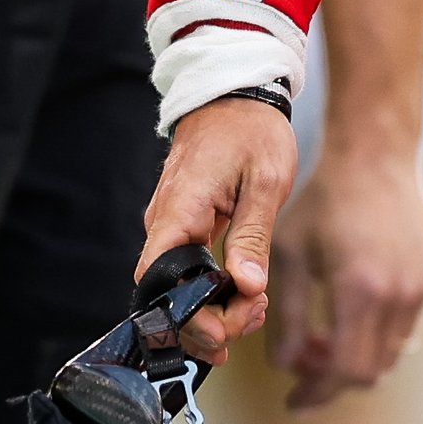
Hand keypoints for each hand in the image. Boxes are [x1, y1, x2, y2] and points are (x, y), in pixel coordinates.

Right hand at [136, 98, 296, 363]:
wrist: (236, 93)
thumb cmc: (251, 130)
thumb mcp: (264, 181)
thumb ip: (252, 236)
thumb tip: (247, 285)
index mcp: (179, 211)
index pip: (157, 280)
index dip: (185, 316)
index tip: (224, 330)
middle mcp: (165, 222)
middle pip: (168, 295)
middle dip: (209, 321)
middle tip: (253, 316)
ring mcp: (171, 225)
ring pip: (179, 287)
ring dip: (214, 309)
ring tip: (255, 307)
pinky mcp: (184, 226)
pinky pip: (188, 270)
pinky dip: (214, 289)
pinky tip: (245, 293)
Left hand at [271, 138, 422, 407]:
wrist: (375, 156)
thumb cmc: (326, 200)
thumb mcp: (290, 254)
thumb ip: (288, 316)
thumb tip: (287, 364)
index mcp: (359, 291)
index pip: (343, 370)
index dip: (316, 394)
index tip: (294, 401)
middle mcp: (398, 296)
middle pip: (369, 372)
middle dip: (333, 381)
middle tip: (304, 369)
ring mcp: (420, 289)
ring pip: (390, 356)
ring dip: (356, 362)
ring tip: (324, 341)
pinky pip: (404, 330)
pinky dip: (376, 340)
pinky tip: (350, 318)